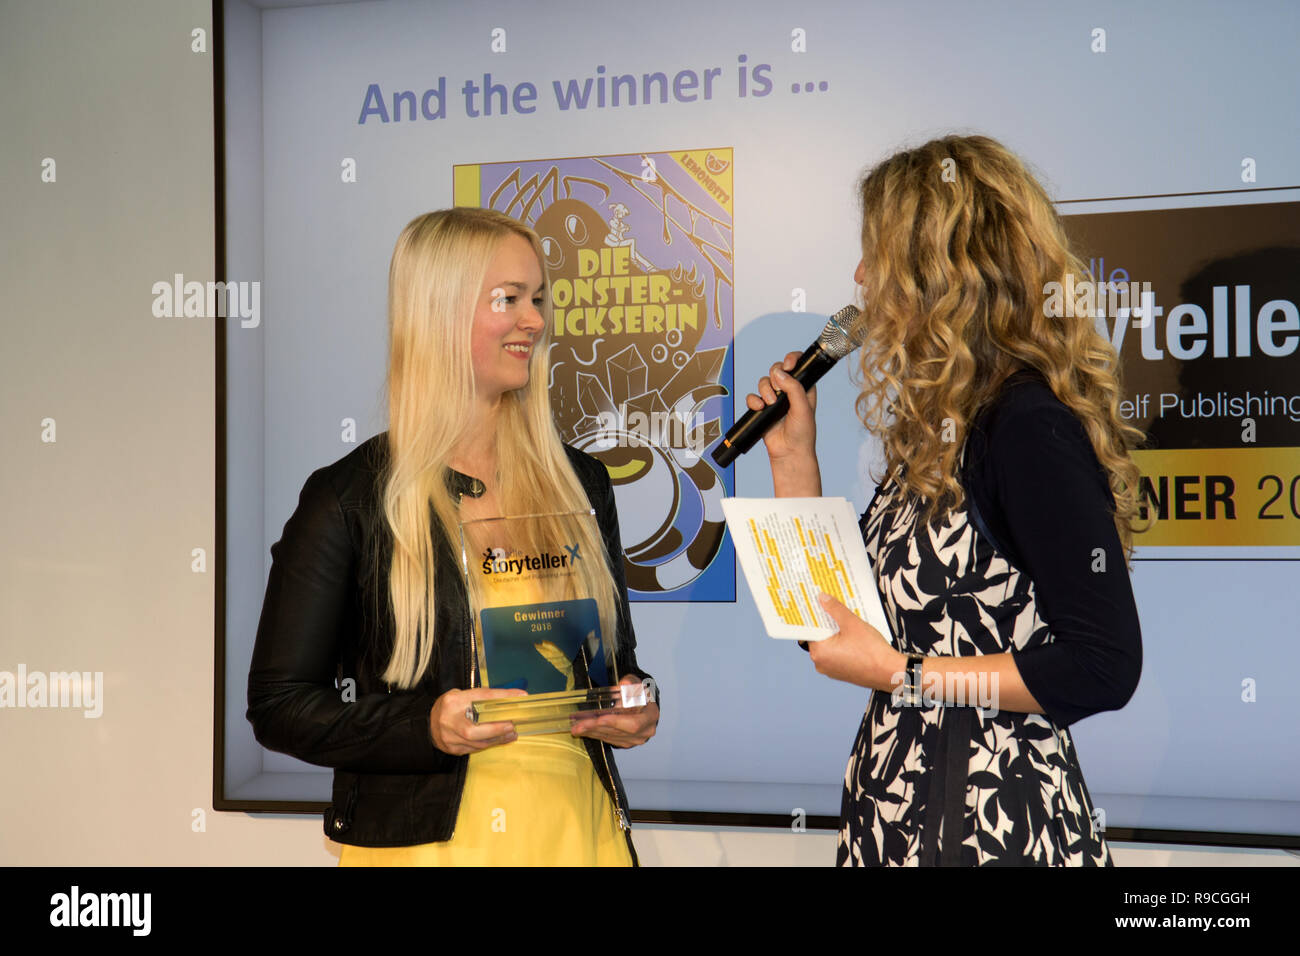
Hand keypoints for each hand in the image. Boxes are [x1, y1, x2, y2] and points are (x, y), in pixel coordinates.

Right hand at [429, 687, 526, 754]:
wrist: (427, 724)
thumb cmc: (449, 707)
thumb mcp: (460, 695)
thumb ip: (480, 698)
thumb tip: (508, 698)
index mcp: (454, 701)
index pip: (481, 697)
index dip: (502, 697)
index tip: (519, 696)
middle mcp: (450, 720)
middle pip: (474, 729)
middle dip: (496, 729)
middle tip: (512, 725)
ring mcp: (450, 737)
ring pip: (477, 742)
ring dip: (497, 738)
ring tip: (512, 733)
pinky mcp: (453, 749)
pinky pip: (475, 748)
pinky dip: (489, 744)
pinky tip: (500, 739)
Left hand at [570, 676, 658, 747]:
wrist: (641, 703)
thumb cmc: (639, 693)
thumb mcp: (636, 683)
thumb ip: (631, 682)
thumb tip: (625, 684)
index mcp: (651, 716)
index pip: (634, 724)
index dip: (616, 723)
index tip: (600, 719)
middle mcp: (644, 731)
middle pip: (618, 732)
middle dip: (596, 728)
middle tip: (578, 725)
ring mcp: (634, 739)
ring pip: (611, 736)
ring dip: (592, 732)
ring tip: (576, 726)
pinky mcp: (625, 742)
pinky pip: (608, 739)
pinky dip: (594, 734)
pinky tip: (583, 729)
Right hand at [745, 351, 820, 495]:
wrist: (789, 452)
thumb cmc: (802, 433)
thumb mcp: (803, 408)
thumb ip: (793, 388)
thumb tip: (780, 373)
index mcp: (803, 387)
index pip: (798, 364)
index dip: (791, 359)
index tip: (788, 364)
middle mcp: (788, 391)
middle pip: (777, 369)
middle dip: (775, 376)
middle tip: (778, 389)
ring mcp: (774, 399)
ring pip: (764, 382)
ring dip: (765, 389)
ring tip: (770, 403)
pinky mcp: (762, 408)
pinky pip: (752, 396)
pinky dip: (754, 400)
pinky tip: (760, 408)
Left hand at [807, 592, 904, 691]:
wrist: (890, 672)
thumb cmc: (872, 650)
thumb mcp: (852, 623)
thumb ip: (835, 609)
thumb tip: (822, 598)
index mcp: (819, 652)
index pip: (809, 630)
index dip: (814, 616)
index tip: (816, 605)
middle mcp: (820, 663)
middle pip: (819, 637)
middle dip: (827, 623)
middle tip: (834, 609)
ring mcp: (831, 670)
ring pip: (829, 646)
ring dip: (836, 634)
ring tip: (846, 621)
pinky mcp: (842, 673)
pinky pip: (837, 654)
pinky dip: (842, 645)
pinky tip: (853, 636)